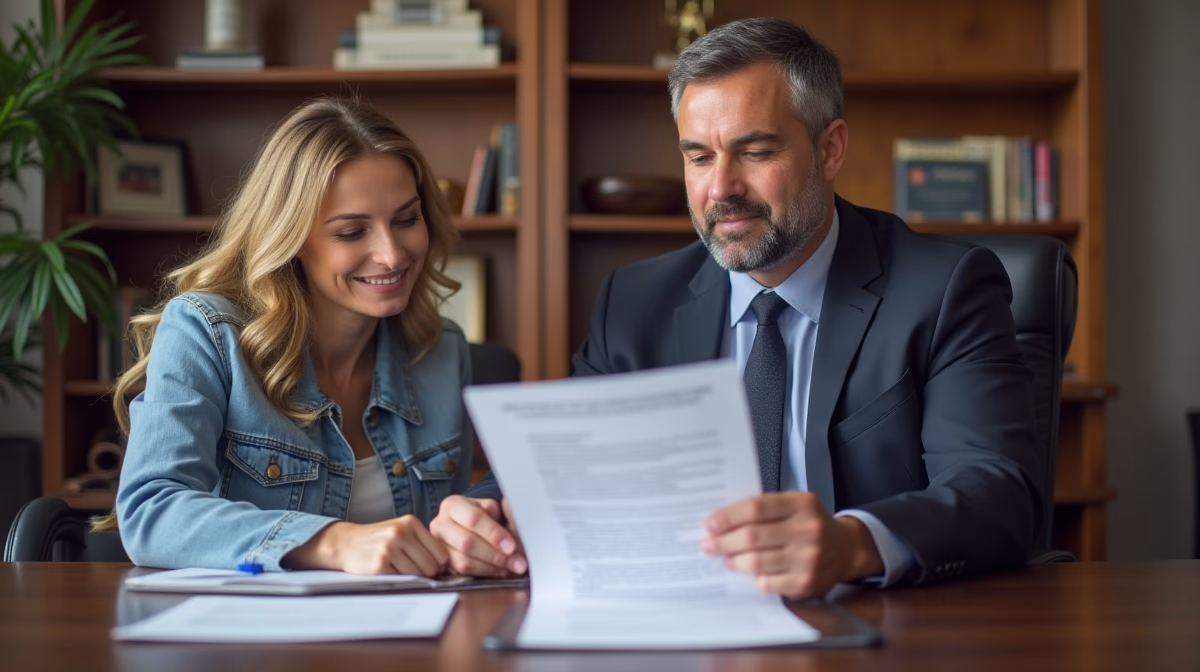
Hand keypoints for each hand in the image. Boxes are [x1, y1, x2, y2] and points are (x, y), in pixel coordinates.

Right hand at [283, 516, 448, 575]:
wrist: (345, 543)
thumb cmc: (379, 540)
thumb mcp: (402, 531)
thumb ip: (423, 543)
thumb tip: (448, 567)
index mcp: (411, 523)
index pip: (441, 552)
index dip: (439, 565)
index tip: (430, 568)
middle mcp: (401, 532)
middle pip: (432, 566)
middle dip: (426, 574)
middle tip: (412, 571)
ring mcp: (389, 548)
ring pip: (418, 575)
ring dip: (411, 578)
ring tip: (398, 569)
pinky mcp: (379, 564)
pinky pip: (401, 580)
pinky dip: (398, 580)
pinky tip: (388, 572)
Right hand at [430, 495, 526, 576]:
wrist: (476, 537)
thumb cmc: (486, 523)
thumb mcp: (496, 513)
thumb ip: (506, 511)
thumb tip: (509, 506)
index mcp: (453, 505)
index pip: (474, 518)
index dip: (494, 534)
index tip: (512, 546)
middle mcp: (440, 524)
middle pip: (467, 542)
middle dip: (495, 555)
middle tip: (515, 562)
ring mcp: (437, 547)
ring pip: (463, 561)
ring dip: (490, 568)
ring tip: (508, 568)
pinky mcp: (440, 566)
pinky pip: (461, 575)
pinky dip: (482, 575)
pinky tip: (496, 572)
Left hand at [701, 492, 882, 599]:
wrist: (846, 549)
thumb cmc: (810, 524)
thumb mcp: (795, 505)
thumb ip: (765, 508)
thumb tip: (722, 521)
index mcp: (802, 503)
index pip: (756, 508)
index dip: (728, 516)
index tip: (710, 523)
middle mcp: (808, 530)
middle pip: (753, 536)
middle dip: (724, 541)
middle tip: (708, 544)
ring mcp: (808, 558)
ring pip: (757, 562)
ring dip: (734, 561)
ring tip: (725, 558)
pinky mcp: (806, 583)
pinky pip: (768, 583)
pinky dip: (754, 578)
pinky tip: (749, 572)